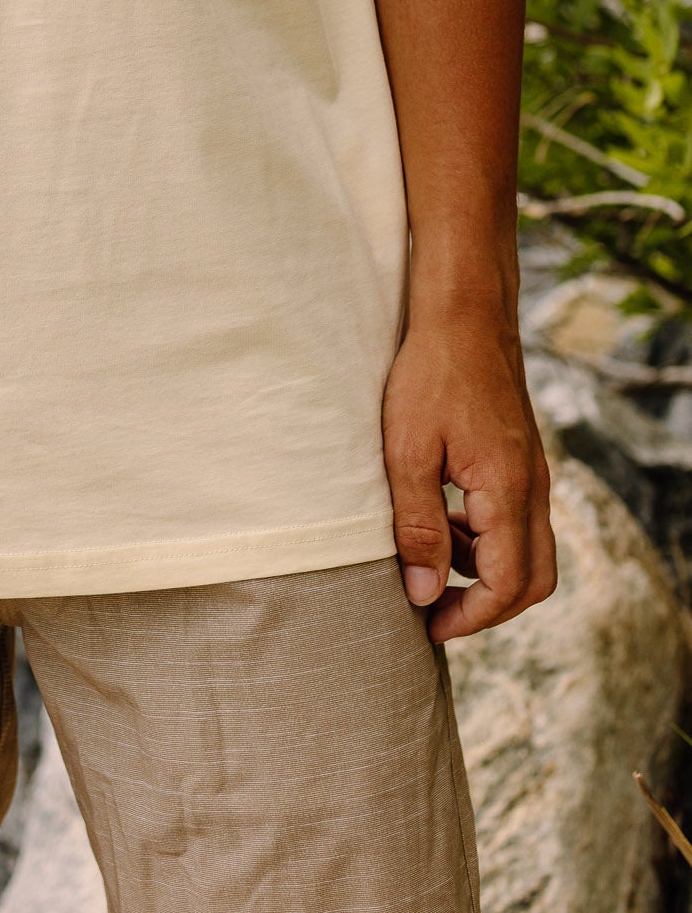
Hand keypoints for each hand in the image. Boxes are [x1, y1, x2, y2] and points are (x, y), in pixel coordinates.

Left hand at [382, 300, 556, 641]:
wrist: (463, 313)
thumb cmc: (430, 375)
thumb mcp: (407, 452)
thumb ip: (418, 525)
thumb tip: (423, 592)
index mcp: (508, 492)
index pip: (506, 584)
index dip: (468, 617)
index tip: (427, 626)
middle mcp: (532, 488)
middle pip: (532, 579)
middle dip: (485, 606)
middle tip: (433, 610)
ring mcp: (531, 472)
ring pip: (527, 550)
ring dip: (482, 569)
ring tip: (426, 557)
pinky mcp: (520, 457)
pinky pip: (516, 519)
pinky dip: (484, 537)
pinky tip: (442, 518)